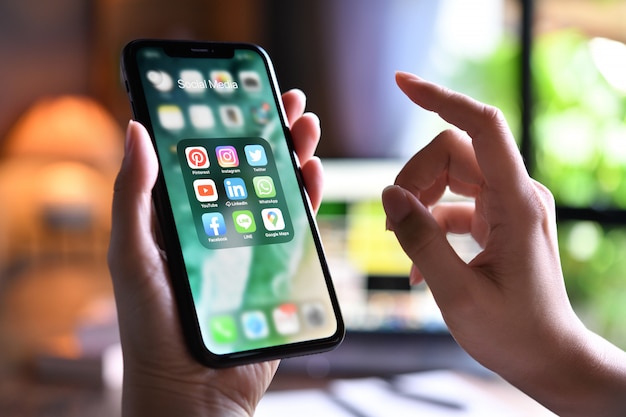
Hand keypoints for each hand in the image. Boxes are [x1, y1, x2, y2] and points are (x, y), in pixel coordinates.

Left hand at [107, 90, 321, 416]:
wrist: (192, 387)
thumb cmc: (150, 327)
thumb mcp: (132, 254)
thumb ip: (134, 195)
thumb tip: (137, 129)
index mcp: (180, 217)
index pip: (206, 160)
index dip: (223, 125)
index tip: (240, 95)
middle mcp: (217, 226)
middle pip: (248, 169)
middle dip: (269, 133)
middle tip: (287, 102)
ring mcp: (250, 246)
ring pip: (277, 191)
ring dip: (294, 156)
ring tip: (306, 126)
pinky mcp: (277, 269)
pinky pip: (297, 226)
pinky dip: (308, 196)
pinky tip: (313, 172)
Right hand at [382, 72, 625, 415]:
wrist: (548, 356)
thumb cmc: (512, 332)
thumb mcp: (456, 293)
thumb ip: (420, 239)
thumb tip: (388, 195)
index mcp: (515, 203)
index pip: (480, 126)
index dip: (440, 98)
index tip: (401, 83)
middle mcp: (516, 194)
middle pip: (451, 153)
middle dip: (411, 180)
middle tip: (390, 226)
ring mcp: (508, 206)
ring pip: (449, 174)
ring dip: (417, 201)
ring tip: (399, 245)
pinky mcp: (499, 219)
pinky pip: (454, 202)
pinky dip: (429, 222)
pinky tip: (416, 264)